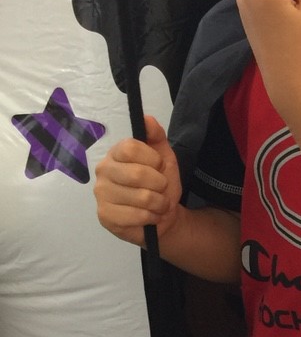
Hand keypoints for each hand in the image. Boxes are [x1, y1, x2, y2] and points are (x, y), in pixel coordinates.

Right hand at [93, 115, 181, 245]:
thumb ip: (156, 136)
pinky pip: (136, 216)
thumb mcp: (164, 156)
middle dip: (160, 184)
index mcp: (115, 153)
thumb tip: (146, 118)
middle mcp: (103, 171)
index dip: (152, 158)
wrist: (163, 215)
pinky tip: (149, 216)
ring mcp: (101, 194)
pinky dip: (151, 217)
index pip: (130, 148)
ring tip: (158, 204)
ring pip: (141, 197)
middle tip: (161, 189)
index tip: (159, 166)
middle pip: (136, 174)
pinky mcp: (105, 216)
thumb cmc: (160, 184)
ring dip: (159, 203)